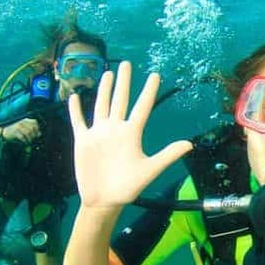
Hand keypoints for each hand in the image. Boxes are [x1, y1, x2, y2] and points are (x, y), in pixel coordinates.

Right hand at [2, 118, 40, 144]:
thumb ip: (32, 129)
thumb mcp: (24, 127)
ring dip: (30, 138)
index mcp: (25, 120)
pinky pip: (22, 137)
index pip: (34, 122)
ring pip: (28, 132)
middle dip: (34, 135)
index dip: (37, 129)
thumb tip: (39, 134)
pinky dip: (25, 140)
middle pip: (32, 128)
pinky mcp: (14, 132)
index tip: (38, 134)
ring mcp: (18, 126)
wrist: (5, 131)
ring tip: (30, 141)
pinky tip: (25, 142)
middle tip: (34, 139)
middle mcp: (22, 122)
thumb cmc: (16, 130)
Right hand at [68, 61, 192, 208]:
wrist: (104, 201)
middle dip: (124, 82)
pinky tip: (74, 97)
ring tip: (108, 74)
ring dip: (104, 90)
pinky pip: (79, 121)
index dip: (149, 91)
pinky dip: (75, 110)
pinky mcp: (83, 141)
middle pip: (121, 99)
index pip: (142, 107)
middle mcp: (116, 129)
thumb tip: (190, 144)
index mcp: (132, 134)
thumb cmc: (128, 188)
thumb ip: (168, 155)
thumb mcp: (149, 170)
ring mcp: (99, 134)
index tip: (155, 75)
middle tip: (127, 64)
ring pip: (102, 105)